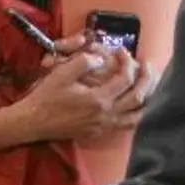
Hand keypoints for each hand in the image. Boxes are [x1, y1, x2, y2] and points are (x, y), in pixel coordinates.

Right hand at [17, 47, 146, 143]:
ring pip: (138, 115)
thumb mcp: (62, 74)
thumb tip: (101, 59)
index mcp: (98, 99)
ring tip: (151, 86)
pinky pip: (127, 125)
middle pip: (139, 96)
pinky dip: (137, 114)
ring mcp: (105, 126)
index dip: (127, 61)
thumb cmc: (46, 97)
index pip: (125, 78)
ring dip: (148, 99)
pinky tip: (138, 106)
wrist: (34, 122)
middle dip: (147, 78)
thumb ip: (84, 62)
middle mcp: (106, 115)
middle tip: (146, 65)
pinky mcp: (100, 133)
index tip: (121, 51)